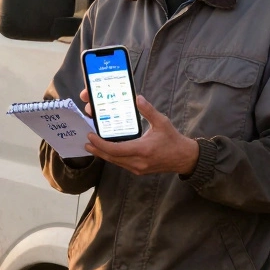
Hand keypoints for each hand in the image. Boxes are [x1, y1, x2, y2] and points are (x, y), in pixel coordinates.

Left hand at [81, 93, 199, 175]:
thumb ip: (148, 110)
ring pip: (115, 162)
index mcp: (143, 149)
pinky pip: (121, 164)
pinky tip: (106, 151)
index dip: (101, 144)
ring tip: (92, 146)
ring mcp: (138, 168)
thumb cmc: (173, 139)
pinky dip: (112, 157)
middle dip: (97, 150)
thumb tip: (138, 98)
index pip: (116, 149)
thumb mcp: (162, 122)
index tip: (91, 136)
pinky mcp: (139, 171)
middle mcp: (138, 162)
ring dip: (103, 154)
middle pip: (112, 158)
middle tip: (86, 142)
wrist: (183, 158)